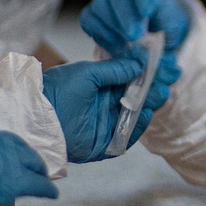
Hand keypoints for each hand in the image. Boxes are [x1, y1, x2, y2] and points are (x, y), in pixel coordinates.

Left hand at [42, 56, 180, 162]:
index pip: (129, 80)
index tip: (161, 68)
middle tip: (166, 82)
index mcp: (99, 87)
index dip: (145, 75)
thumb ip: (116, 69)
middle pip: (135, 98)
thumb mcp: (88, 73)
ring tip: (159, 95)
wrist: (40, 118)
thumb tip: (141, 60)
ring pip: (133, 117)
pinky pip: (125, 138)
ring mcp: (105, 125)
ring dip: (147, 106)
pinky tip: (145, 114)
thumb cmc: (59, 91)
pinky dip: (137, 127)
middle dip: (151, 90)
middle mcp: (104, 105)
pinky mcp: (104, 145)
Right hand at [80, 0, 191, 58]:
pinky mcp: (92, 13)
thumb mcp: (170, 16)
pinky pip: (88, 20)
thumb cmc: (163, 19)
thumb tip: (151, 29)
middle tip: (134, 34)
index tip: (146, 12)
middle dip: (125, 16)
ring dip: (112, 26)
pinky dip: (99, 32)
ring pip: (99, 7)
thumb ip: (163, 17)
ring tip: (126, 41)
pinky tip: (114, 42)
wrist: (154, 27)